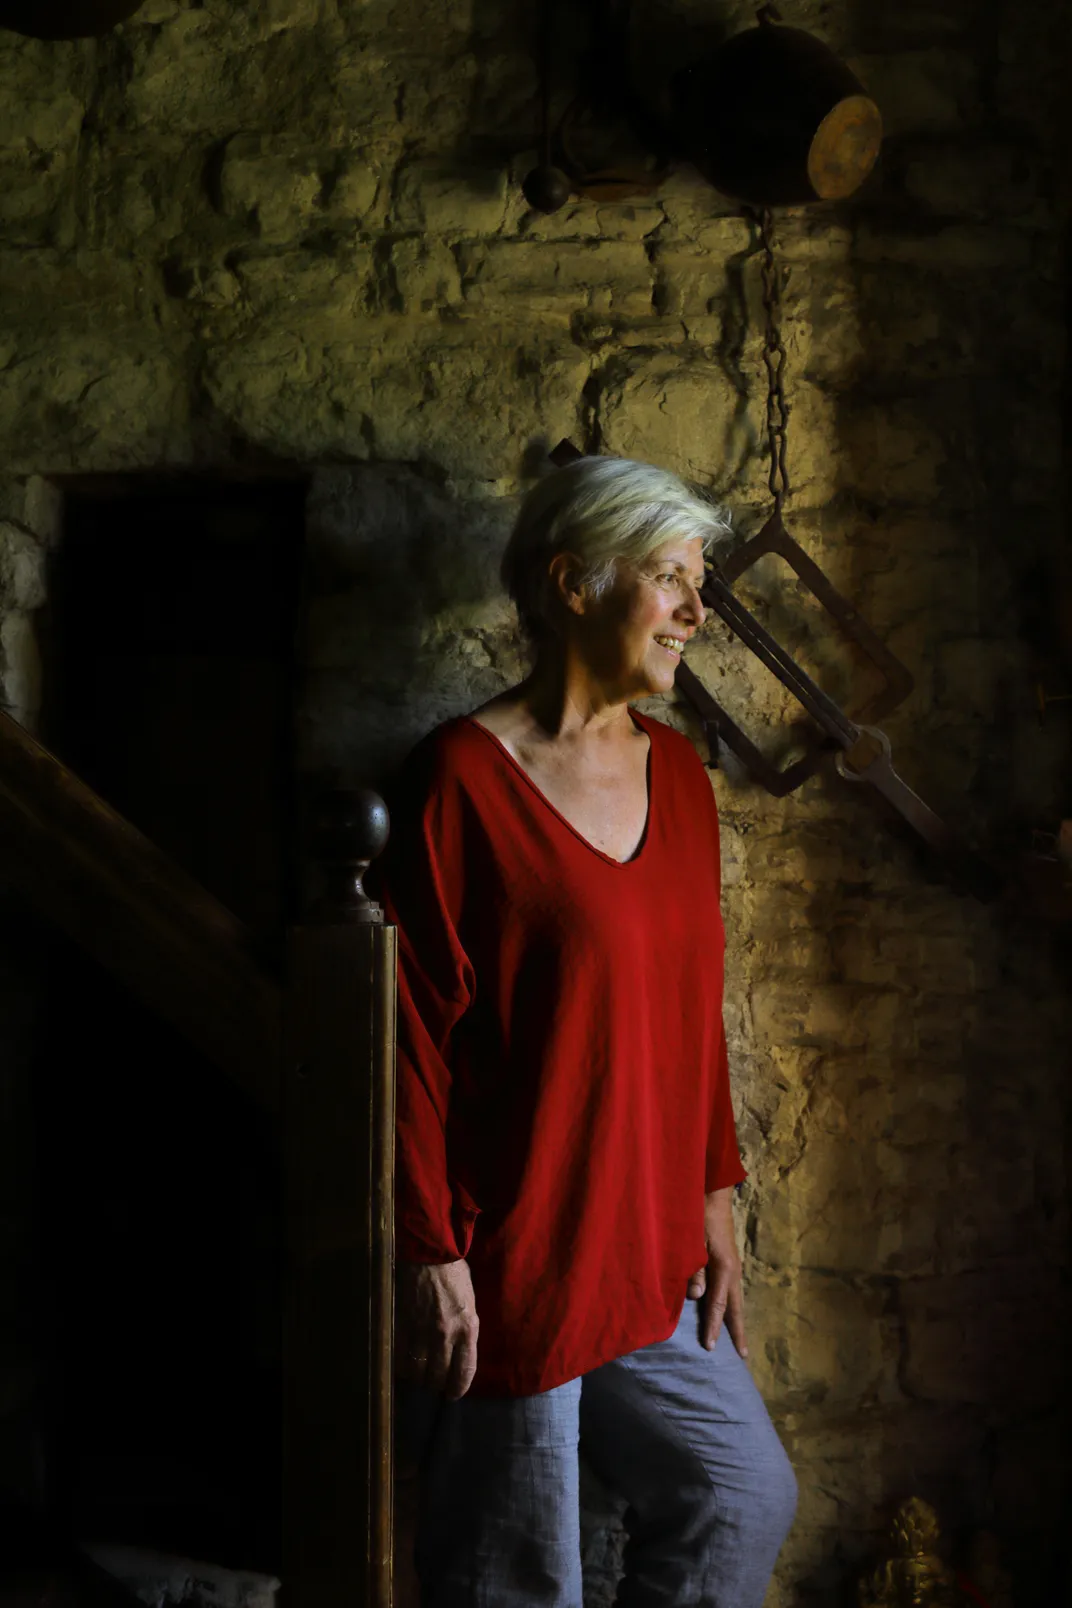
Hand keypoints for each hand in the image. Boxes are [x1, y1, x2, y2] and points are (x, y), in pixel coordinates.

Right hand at [395, 1258, 478, 1398]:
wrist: (429, 1250)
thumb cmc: (454, 1273)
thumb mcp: (470, 1303)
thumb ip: (466, 1329)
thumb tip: (459, 1351)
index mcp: (468, 1328)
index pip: (464, 1372)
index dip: (458, 1389)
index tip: (452, 1394)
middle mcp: (446, 1335)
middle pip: (438, 1377)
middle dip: (436, 1384)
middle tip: (433, 1382)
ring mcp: (422, 1331)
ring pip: (417, 1371)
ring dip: (417, 1376)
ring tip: (417, 1373)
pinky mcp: (402, 1325)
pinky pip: (399, 1357)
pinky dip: (400, 1365)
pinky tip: (402, 1362)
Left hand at [686, 1186, 747, 1359]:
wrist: (713, 1195)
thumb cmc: (699, 1216)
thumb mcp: (692, 1241)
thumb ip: (694, 1269)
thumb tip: (697, 1297)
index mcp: (724, 1268)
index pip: (717, 1304)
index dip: (712, 1326)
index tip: (709, 1347)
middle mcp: (733, 1271)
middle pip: (735, 1307)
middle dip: (737, 1331)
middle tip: (742, 1355)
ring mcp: (733, 1266)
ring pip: (735, 1300)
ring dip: (735, 1320)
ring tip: (738, 1340)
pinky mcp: (729, 1262)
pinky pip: (731, 1290)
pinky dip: (730, 1306)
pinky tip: (728, 1311)